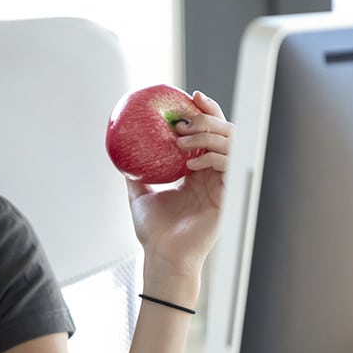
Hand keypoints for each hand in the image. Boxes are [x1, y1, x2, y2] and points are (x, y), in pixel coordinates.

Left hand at [126, 90, 230, 277]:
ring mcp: (223, 185)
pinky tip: (192, 163)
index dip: (205, 112)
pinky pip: (230, 167)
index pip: (208, 134)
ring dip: (208, 135)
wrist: (162, 256)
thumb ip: (135, 173)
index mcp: (197, 172)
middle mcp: (213, 175)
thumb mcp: (139, 194)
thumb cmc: (154, 231)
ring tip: (183, 138)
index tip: (191, 97)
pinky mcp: (229, 197)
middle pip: (224, 133)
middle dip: (208, 117)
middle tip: (186, 115)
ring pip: (231, 144)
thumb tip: (120, 151)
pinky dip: (213, 158)